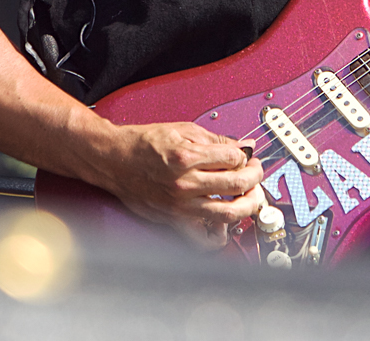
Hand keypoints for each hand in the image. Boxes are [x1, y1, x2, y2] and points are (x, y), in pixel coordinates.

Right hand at [90, 121, 265, 249]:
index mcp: (187, 157)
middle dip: (255, 176)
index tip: (246, 156)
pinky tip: (227, 222)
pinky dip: (220, 234)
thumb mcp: (183, 130)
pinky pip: (202, 238)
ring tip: (251, 196)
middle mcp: (185, 184)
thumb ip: (217, 140)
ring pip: (229, 213)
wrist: (113, 160)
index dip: (246, 156)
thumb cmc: (143, 144)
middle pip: (238, 185)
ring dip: (248, 204)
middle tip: (255, 172)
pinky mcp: (173, 220)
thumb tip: (244, 146)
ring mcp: (179, 205)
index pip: (235, 159)